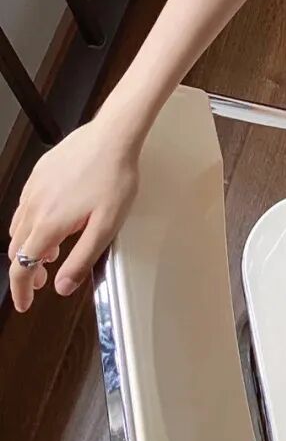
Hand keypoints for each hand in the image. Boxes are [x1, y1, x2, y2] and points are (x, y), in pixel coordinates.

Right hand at [7, 116, 140, 312]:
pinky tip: (52, 219)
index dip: (20, 290)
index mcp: (48, 224)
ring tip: (52, 251)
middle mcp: (34, 207)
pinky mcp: (40, 173)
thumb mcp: (105, 226)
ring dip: (29, 245)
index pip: (22, 267)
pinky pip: (25, 205)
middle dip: (27, 270)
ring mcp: (34, 188)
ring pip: (19, 227)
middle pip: (17, 249)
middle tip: (42, 281)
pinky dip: (32, 222)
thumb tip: (62, 287)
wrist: (112, 136)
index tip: (24, 304)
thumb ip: (81, 259)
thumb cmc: (114, 177)